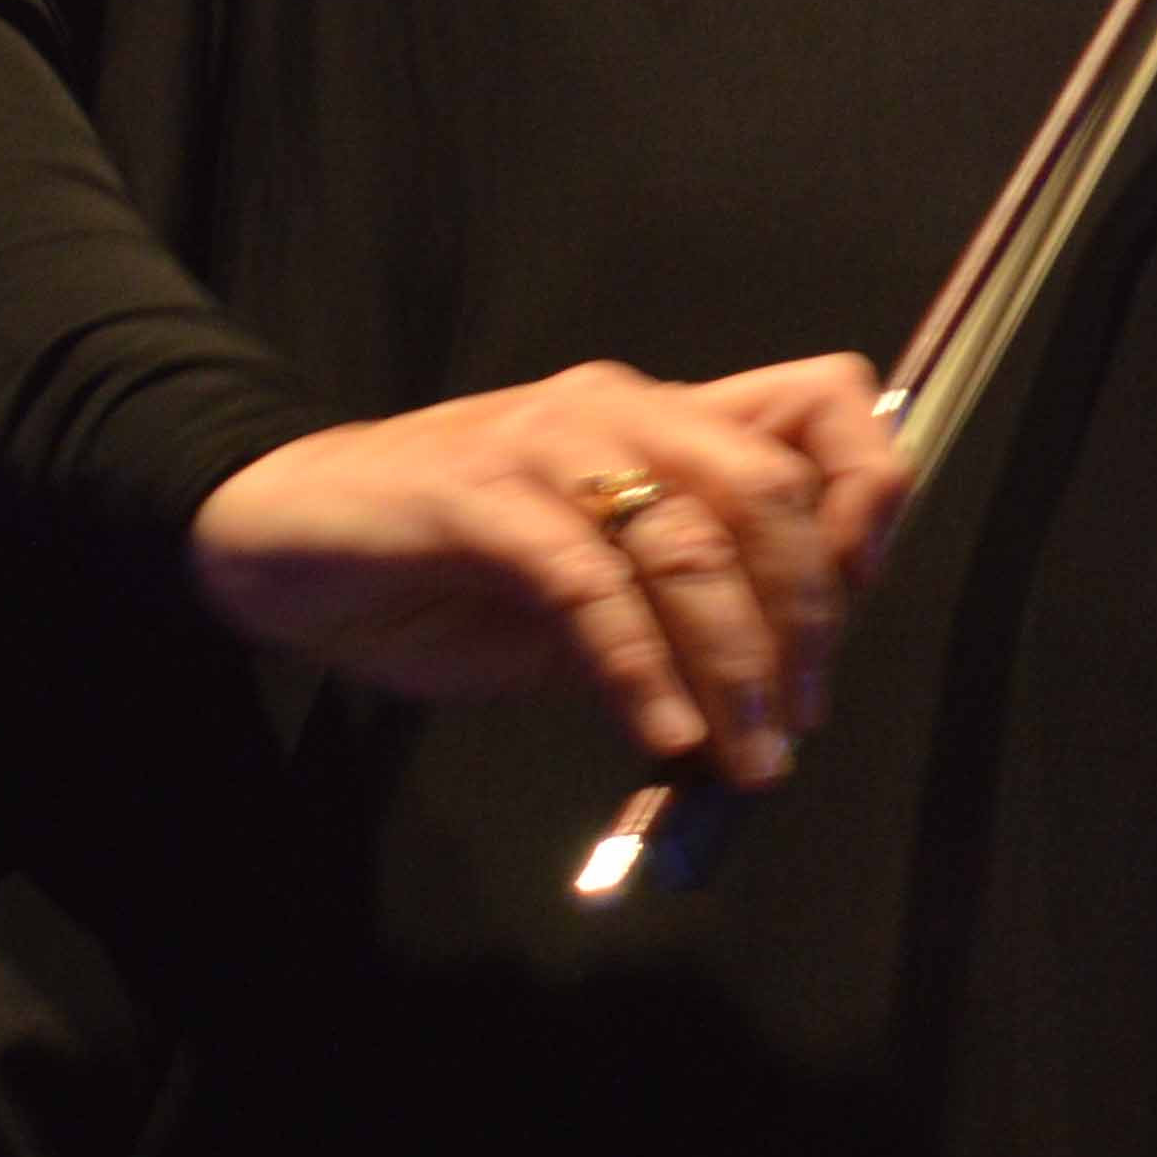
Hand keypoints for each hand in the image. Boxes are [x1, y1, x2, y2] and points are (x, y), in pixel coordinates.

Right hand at [186, 354, 908, 783]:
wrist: (286, 540)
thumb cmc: (449, 568)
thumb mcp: (597, 591)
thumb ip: (682, 611)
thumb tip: (784, 691)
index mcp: (667, 420)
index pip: (819, 403)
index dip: (869, 487)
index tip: (864, 593)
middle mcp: (622, 411)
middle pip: (769, 482)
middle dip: (807, 612)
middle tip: (799, 716)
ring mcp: (547, 445)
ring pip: (689, 534)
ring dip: (733, 658)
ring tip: (744, 753)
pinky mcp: (476, 494)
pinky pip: (588, 579)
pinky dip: (639, 666)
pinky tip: (660, 731)